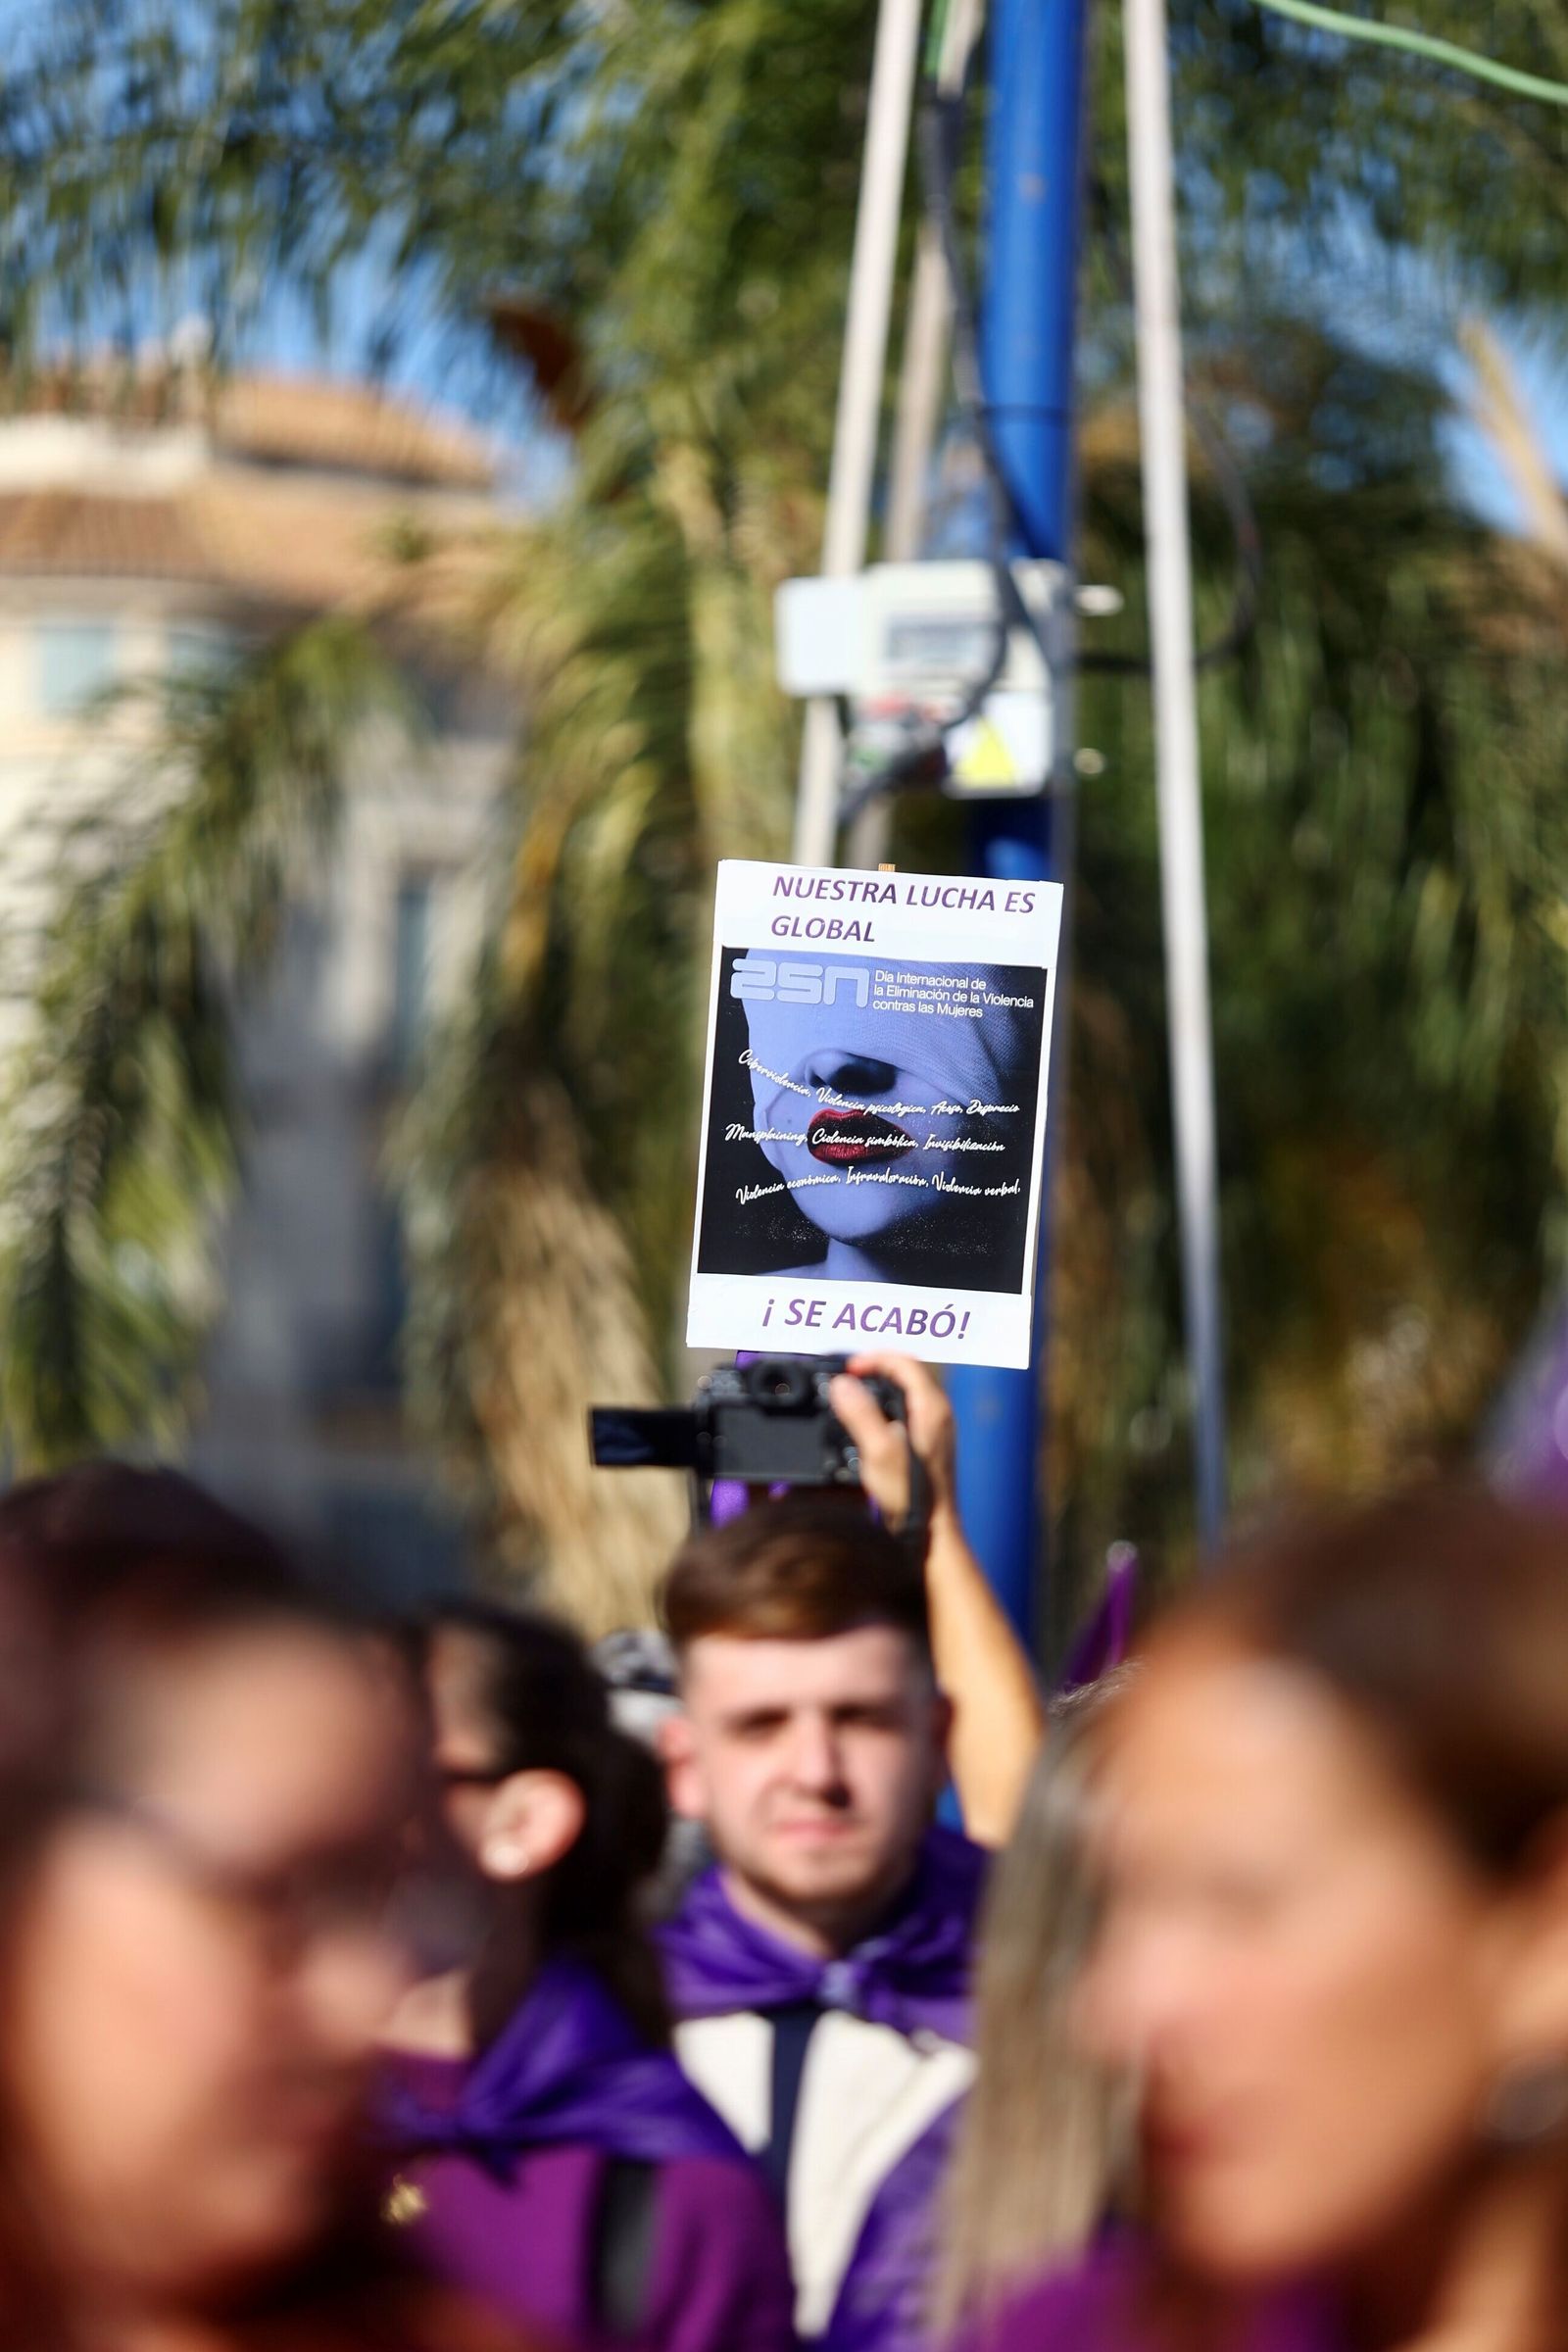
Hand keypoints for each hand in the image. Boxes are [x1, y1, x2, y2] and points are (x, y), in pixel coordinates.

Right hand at [828, 1352, 957, 1528]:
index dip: (874, 1358)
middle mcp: (939, 1413)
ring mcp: (937, 1428)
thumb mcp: (878, 1452)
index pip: (905, 1362)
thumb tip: (842, 1384)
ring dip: (881, 1385)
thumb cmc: (911, 1496)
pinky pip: (907, 1408)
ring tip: (854, 1392)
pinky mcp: (930, 1442)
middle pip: (908, 1372)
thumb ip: (860, 1414)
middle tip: (849, 1374)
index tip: (849, 1367)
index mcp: (931, 1408)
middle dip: (876, 1367)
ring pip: (908, 1390)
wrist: (931, 1530)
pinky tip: (868, 1419)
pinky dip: (886, 1403)